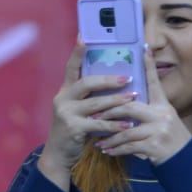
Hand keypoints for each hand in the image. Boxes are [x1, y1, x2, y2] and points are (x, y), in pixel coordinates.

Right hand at [36, 39, 139, 182]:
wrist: (58, 155)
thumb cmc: (72, 130)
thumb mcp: (75, 110)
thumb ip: (87, 98)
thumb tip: (112, 85)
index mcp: (65, 91)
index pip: (70, 67)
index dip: (77, 52)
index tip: (83, 36)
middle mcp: (62, 99)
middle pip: (87, 82)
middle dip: (109, 79)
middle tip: (129, 77)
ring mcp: (66, 113)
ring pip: (96, 103)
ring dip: (117, 101)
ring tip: (134, 98)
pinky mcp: (73, 128)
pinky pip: (98, 124)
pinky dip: (114, 124)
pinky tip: (127, 125)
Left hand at [91, 46, 191, 164]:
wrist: (183, 159)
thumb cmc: (168, 136)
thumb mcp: (163, 118)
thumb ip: (147, 108)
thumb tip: (125, 99)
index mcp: (163, 105)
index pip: (154, 82)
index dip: (149, 65)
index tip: (143, 48)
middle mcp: (162, 115)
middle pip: (130, 107)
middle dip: (109, 111)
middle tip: (93, 114)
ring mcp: (158, 131)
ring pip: (126, 131)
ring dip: (109, 136)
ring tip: (97, 140)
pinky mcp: (154, 147)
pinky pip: (129, 147)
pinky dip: (116, 149)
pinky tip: (106, 151)